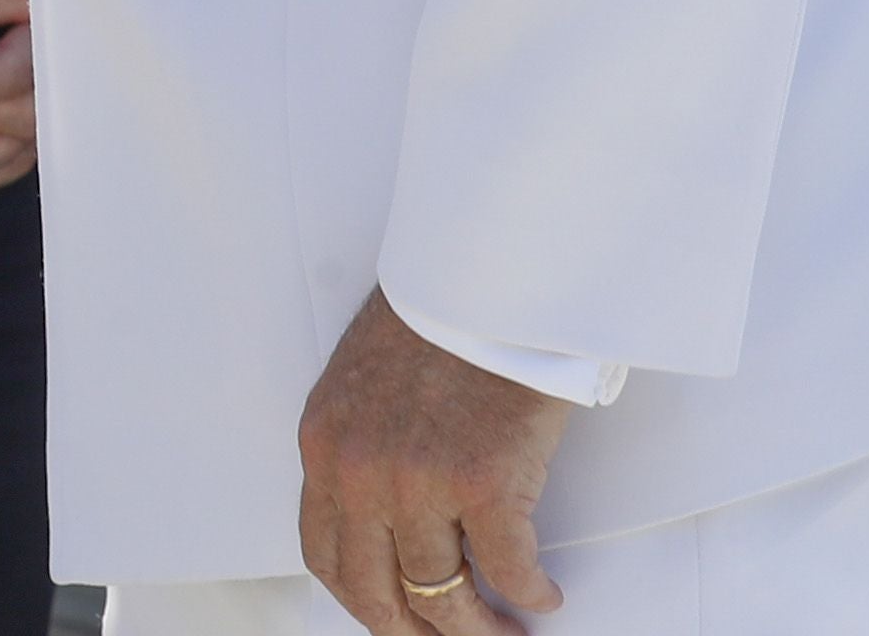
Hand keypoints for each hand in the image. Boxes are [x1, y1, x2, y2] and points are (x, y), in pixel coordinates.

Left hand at [297, 291, 566, 631]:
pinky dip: (530, 594)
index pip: (326, 555)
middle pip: (376, 593)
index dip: (363, 600)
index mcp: (325, 445)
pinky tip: (543, 595)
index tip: (394, 616)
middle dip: (415, 633)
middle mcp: (359, 472)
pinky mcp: (484, 482)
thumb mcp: (366, 382)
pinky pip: (507, 570)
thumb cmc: (440, 313)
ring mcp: (418, 481)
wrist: (489, 269)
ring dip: (478, 629)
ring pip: (440, 597)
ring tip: (507, 631)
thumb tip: (389, 514)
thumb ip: (364, 446)